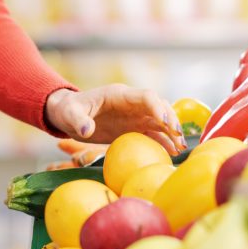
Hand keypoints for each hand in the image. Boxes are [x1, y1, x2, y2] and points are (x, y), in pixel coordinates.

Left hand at [45, 85, 186, 154]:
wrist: (67, 115)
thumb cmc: (68, 110)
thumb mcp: (70, 114)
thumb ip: (79, 121)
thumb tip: (87, 131)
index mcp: (119, 95)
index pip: (146, 96)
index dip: (157, 107)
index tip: (164, 121)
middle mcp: (132, 104)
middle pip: (159, 107)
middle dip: (170, 120)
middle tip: (178, 137)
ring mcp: (134, 116)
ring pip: (160, 121)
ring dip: (171, 133)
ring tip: (180, 148)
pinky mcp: (133, 129)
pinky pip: (152, 134)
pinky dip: (163, 141)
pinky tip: (171, 152)